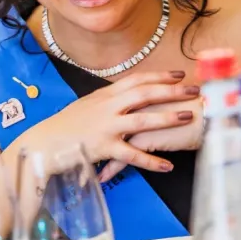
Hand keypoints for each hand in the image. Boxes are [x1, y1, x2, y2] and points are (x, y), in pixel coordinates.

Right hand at [19, 70, 199, 175]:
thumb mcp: (88, 105)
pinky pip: (133, 155)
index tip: (179, 73)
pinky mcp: (104, 148)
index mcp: (106, 94)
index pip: (138, 79)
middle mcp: (109, 107)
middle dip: (172, 91)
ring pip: (144, 120)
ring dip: (168, 118)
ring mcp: (107, 127)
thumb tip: (128, 96)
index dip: (160, 75)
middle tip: (195, 90)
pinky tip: (167, 166)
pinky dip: (151, 161)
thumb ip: (109, 101)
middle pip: (145, 94)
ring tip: (189, 117)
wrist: (45, 142)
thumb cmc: (67, 125)